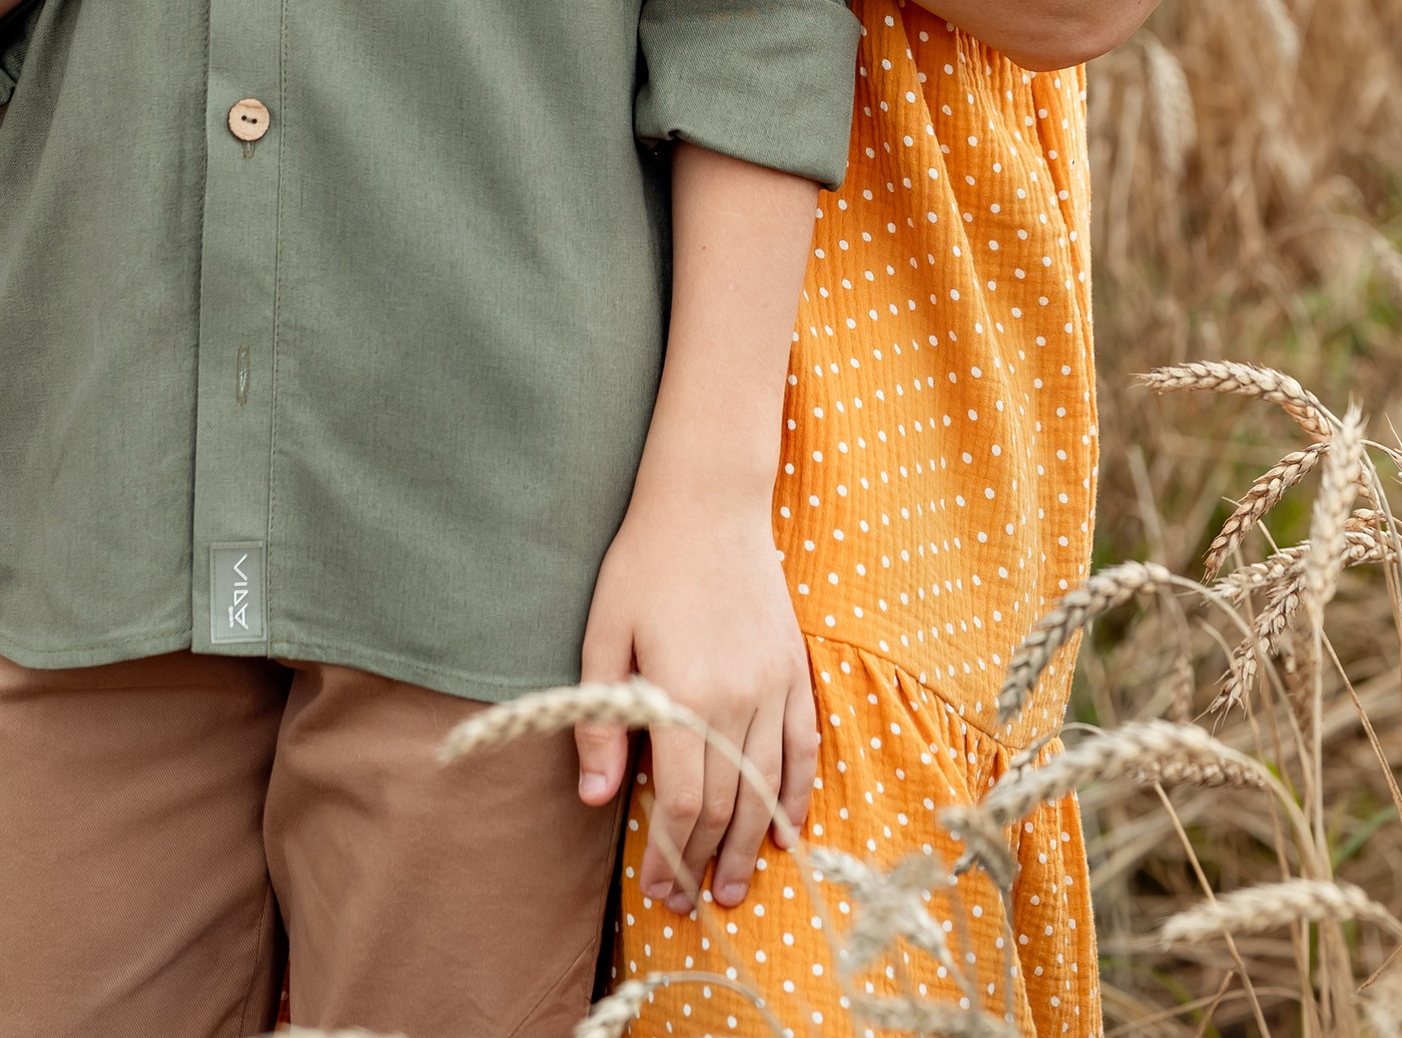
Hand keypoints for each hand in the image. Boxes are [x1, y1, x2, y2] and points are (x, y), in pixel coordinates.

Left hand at [574, 480, 816, 914]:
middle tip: (686, 902)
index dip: (670, 854)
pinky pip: (804, 747)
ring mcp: (774, 684)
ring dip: (754, 846)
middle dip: (704, 861)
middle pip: (727, 805)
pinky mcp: (795, 669)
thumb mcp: (604, 632)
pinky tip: (788, 831)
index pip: (684, 802)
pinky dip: (798, 796)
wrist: (709, 499)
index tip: (656, 888)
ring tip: (736, 890)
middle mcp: (737, 698)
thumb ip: (600, 721)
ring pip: (769, 787)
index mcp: (684, 694)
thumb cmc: (646, 561)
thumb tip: (597, 799)